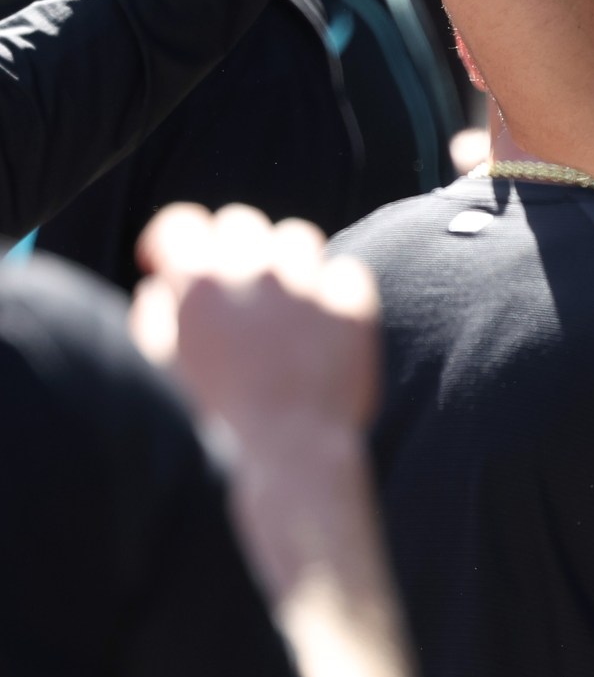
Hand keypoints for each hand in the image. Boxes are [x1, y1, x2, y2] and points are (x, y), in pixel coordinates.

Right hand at [129, 205, 380, 572]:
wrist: (291, 454)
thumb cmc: (218, 417)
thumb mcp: (161, 366)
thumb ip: (156, 313)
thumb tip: (163, 284)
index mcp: (198, 286)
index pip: (181, 222)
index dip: (174, 239)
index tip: (176, 259)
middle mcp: (254, 273)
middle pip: (240, 222)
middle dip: (230, 247)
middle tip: (234, 285)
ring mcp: (308, 284)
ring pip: (296, 237)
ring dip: (284, 262)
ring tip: (281, 303)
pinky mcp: (354, 301)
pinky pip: (344, 269)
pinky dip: (333, 287)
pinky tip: (321, 321)